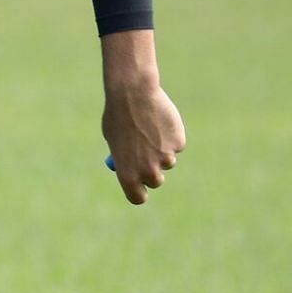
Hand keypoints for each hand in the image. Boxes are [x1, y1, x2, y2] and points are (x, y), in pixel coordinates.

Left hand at [100, 32, 184, 204]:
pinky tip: (159, 121)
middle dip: (152, 171)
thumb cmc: (118, 116)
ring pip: (167, 161)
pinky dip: (170, 137)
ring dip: (161, 150)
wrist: (132, 95)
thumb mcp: (114, 139)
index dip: (139, 192)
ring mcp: (165, 159)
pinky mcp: (178, 144)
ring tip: (149, 129)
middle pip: (155, 181)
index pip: (137, 197)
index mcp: (127, 174)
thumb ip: (123, 156)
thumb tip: (131, 166)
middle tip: (145, 154)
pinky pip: (175, 145)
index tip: (140, 188)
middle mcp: (148, 171)